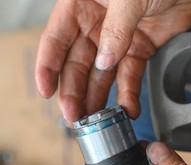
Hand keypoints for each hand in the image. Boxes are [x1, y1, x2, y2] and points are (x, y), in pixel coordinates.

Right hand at [35, 0, 190, 122]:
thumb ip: (116, 28)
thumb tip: (105, 60)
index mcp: (81, 6)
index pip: (56, 39)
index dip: (48, 66)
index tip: (46, 91)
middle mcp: (96, 25)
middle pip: (78, 64)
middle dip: (74, 92)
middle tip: (74, 116)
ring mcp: (118, 41)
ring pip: (102, 75)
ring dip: (98, 98)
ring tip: (97, 121)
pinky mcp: (140, 50)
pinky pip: (131, 76)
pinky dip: (129, 94)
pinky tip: (128, 108)